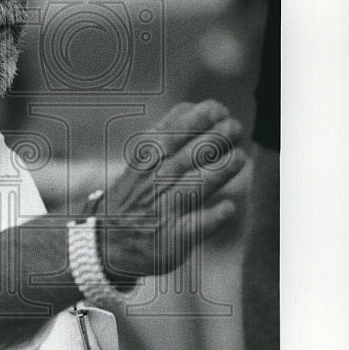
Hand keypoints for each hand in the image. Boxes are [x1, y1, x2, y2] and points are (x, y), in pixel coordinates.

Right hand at [97, 100, 247, 278]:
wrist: (108, 243)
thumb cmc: (136, 194)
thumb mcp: (140, 161)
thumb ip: (165, 134)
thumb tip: (195, 106)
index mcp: (144, 163)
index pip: (170, 134)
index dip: (197, 120)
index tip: (220, 110)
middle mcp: (151, 185)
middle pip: (186, 157)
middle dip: (214, 139)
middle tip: (235, 128)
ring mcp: (161, 213)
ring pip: (193, 188)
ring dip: (219, 171)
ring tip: (240, 157)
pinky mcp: (171, 241)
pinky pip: (193, 228)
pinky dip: (211, 218)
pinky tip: (228, 207)